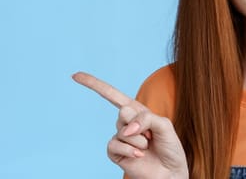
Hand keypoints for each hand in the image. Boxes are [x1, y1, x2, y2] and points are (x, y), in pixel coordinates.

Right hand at [72, 72, 188, 178]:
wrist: (170, 171)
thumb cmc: (169, 147)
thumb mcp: (164, 125)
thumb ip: (146, 119)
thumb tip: (124, 128)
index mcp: (136, 111)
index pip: (112, 94)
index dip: (94, 84)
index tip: (75, 75)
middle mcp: (125, 122)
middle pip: (123, 113)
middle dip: (140, 125)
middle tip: (151, 136)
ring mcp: (119, 137)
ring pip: (123, 131)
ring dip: (140, 141)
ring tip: (148, 147)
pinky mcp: (115, 152)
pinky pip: (115, 145)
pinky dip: (130, 150)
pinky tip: (140, 156)